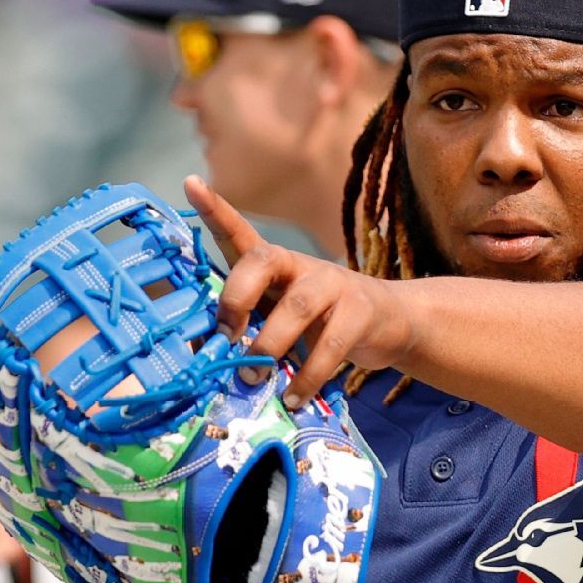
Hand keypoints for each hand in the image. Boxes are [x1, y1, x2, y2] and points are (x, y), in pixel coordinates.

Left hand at [183, 175, 415, 406]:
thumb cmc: (321, 322)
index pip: (240, 233)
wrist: (391, 323)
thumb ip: (251, 329)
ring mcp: (333, 285)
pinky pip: (330, 345)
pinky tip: (295, 398)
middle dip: (236, 297)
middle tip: (225, 337)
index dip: (215, 210)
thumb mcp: (282, 318)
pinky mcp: (360, 312)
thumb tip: (207, 359)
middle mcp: (300, 265)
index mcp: (274, 265)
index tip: (191, 185)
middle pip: (261, 261)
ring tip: (254, 378)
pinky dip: (307, 377)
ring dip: (269, 346)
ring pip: (296, 307)